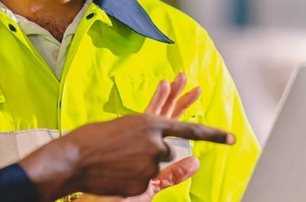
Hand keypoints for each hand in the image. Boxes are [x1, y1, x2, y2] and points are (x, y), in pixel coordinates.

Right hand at [18, 86, 231, 200]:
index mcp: (152, 123)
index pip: (190, 128)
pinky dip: (132, 180)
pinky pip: (144, 182)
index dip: (214, 134)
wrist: (73, 159)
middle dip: (151, 153)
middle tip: (126, 152)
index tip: (233, 138)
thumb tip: (170, 145)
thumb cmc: (94, 139)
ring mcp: (149, 164)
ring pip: (155, 167)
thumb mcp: (126, 128)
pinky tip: (115, 174)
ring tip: (116, 161)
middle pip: (167, 151)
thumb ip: (151, 135)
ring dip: (140, 166)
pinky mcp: (141, 182)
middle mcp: (155, 143)